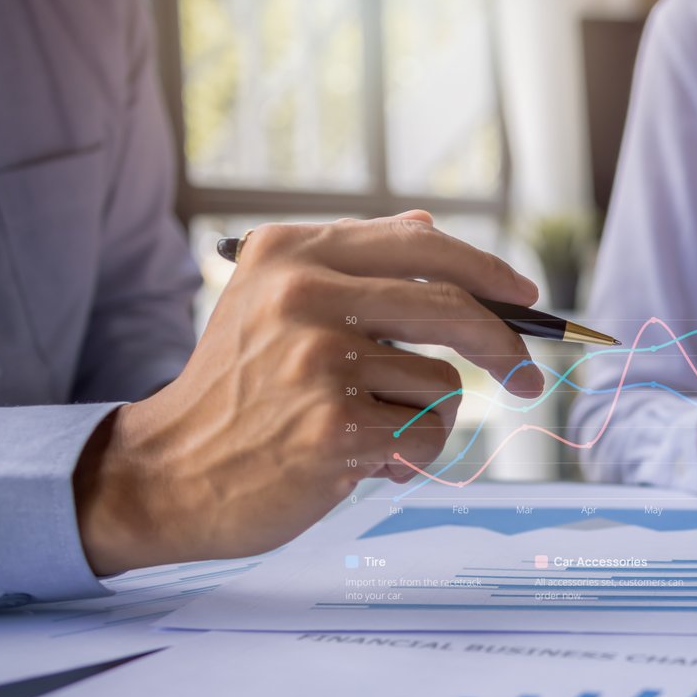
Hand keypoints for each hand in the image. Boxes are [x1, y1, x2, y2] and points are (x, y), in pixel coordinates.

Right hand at [74, 211, 540, 573]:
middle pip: (453, 308)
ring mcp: (318, 361)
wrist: (169, 472)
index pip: (421, 245)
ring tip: (369, 432)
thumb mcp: (271, 302)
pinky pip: (427, 434)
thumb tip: (430, 224)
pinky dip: (411, 457)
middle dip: (505, 346)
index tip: (524, 298)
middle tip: (528, 379)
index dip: (487, 271)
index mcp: (290, 253)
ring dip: (424, 418)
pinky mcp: (335, 426)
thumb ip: (352, 263)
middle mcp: (303, 296)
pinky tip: (362, 462)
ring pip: (443, 381)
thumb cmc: (237, 392)